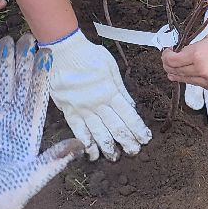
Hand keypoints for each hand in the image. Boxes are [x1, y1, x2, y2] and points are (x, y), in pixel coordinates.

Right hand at [44, 29, 149, 159]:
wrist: (63, 51)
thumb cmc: (88, 55)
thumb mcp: (110, 67)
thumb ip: (120, 89)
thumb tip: (130, 106)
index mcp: (110, 92)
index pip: (128, 115)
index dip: (138, 129)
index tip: (145, 139)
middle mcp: (98, 104)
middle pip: (115, 127)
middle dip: (127, 142)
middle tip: (134, 152)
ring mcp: (82, 109)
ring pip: (98, 133)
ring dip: (108, 147)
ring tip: (114, 157)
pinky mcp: (69, 111)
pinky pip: (78, 131)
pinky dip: (86, 144)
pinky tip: (91, 153)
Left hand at [163, 14, 207, 94]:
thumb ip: (197, 47)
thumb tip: (186, 54)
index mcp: (199, 55)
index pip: (172, 61)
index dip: (166, 56)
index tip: (167, 52)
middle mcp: (205, 73)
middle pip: (178, 74)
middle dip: (171, 67)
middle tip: (168, 61)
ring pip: (191, 82)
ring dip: (184, 75)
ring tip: (180, 69)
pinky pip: (206, 86)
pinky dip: (201, 79)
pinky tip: (201, 72)